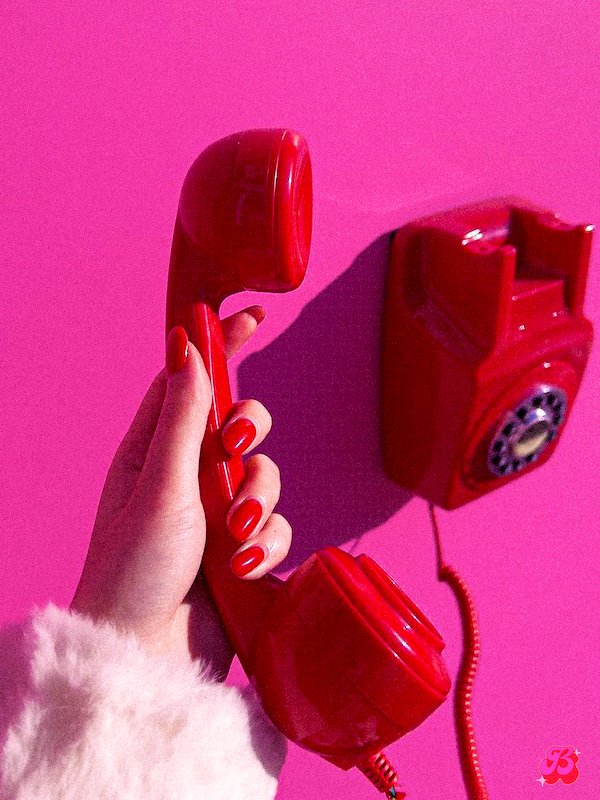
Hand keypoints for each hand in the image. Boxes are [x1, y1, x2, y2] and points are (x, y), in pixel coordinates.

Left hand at [71, 307, 291, 675]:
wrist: (144, 657)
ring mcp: (217, 513)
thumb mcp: (159, 485)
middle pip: (241, 424)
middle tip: (236, 448)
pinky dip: (268, 543)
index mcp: (154, 450)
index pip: (190, 381)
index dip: (220, 345)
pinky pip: (276, 526)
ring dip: (258, 502)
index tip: (252, 315)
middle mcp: (187, 475)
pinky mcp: (243, 549)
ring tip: (234, 537)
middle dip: (250, 434)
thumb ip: (183, 417)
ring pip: (266, 476)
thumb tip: (187, 345)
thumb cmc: (133, 570)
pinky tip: (245, 568)